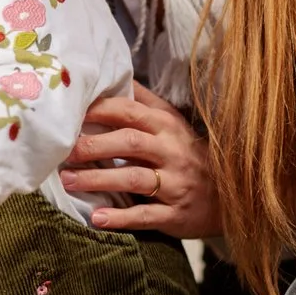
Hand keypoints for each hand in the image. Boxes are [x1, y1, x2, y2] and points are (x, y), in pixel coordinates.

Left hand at [62, 82, 218, 236]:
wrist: (231, 196)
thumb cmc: (191, 155)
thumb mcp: (174, 124)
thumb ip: (146, 102)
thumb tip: (118, 76)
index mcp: (167, 127)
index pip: (130, 112)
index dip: (100, 111)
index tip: (71, 114)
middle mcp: (172, 152)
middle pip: (129, 142)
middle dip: (94, 145)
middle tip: (64, 150)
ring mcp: (175, 185)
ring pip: (134, 179)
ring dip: (98, 180)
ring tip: (69, 181)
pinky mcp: (176, 214)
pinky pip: (146, 216)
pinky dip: (121, 218)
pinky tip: (97, 219)